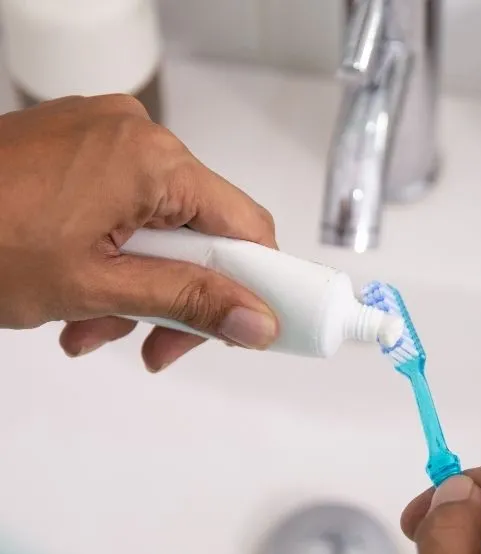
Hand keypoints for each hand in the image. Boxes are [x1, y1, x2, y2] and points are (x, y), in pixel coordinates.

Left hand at [0, 95, 278, 370]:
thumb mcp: (96, 289)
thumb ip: (187, 303)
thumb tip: (255, 320)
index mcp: (153, 159)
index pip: (246, 225)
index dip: (257, 282)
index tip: (250, 325)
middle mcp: (135, 134)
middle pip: (200, 230)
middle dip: (178, 297)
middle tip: (157, 346)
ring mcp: (102, 135)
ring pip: (158, 225)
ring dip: (138, 286)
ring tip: (92, 329)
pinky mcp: (77, 145)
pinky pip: (123, 205)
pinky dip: (112, 254)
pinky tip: (77, 296)